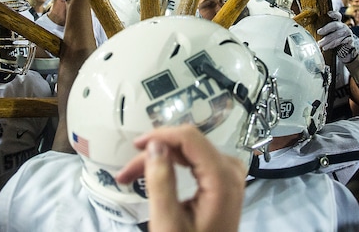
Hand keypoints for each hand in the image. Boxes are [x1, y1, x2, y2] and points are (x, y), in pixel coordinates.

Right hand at [116, 125, 245, 231]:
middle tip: (126, 173)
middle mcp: (232, 170)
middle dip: (156, 152)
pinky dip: (175, 165)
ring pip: (191, 150)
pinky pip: (197, 160)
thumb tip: (155, 145)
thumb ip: (161, 182)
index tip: (134, 146)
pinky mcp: (225, 180)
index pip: (190, 138)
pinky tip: (156, 172)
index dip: (161, 136)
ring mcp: (231, 174)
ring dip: (162, 159)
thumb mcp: (168, 222)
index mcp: (222, 179)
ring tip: (133, 176)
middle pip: (189, 144)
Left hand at [317, 10, 358, 63]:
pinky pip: (340, 42)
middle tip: (318, 32)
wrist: (347, 48)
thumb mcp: (331, 33)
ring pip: (337, 35)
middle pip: (335, 25)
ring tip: (320, 44)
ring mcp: (347, 33)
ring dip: (327, 40)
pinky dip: (332, 45)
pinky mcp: (350, 40)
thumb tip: (310, 31)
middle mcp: (343, 26)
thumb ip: (325, 31)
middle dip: (326, 28)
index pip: (338, 15)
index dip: (334, 14)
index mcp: (339, 22)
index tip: (328, 13)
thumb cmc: (336, 39)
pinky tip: (326, 47)